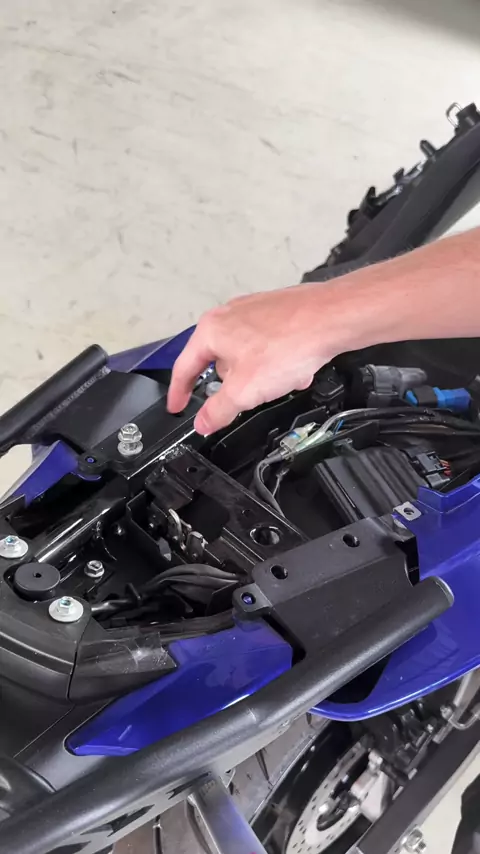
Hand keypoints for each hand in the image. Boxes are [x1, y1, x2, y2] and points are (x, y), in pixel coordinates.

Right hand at [167, 283, 345, 434]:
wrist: (332, 318)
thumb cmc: (290, 343)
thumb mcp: (245, 390)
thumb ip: (219, 410)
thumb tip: (203, 423)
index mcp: (211, 331)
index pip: (184, 368)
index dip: (178, 393)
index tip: (177, 406)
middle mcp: (228, 315)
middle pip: (218, 363)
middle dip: (234, 385)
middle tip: (247, 398)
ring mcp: (253, 311)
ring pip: (246, 356)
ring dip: (260, 375)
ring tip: (280, 381)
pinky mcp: (276, 313)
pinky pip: (267, 346)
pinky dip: (277, 363)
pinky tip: (294, 370)